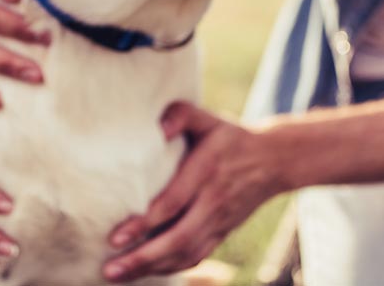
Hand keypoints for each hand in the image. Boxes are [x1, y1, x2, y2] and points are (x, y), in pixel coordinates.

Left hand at [102, 103, 284, 281]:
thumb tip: (158, 129)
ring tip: (118, 275)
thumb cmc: (230, 136)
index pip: (172, 204)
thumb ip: (181, 114)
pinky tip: (146, 273)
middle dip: (142, 257)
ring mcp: (219, 221)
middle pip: (177, 238)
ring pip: (186, 254)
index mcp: (205, 172)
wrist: (274, 160)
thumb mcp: (208, 118)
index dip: (143, 224)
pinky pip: (196, 257)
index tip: (115, 237)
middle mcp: (213, 201)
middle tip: (110, 268)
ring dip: (151, 268)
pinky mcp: (222, 233)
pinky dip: (171, 269)